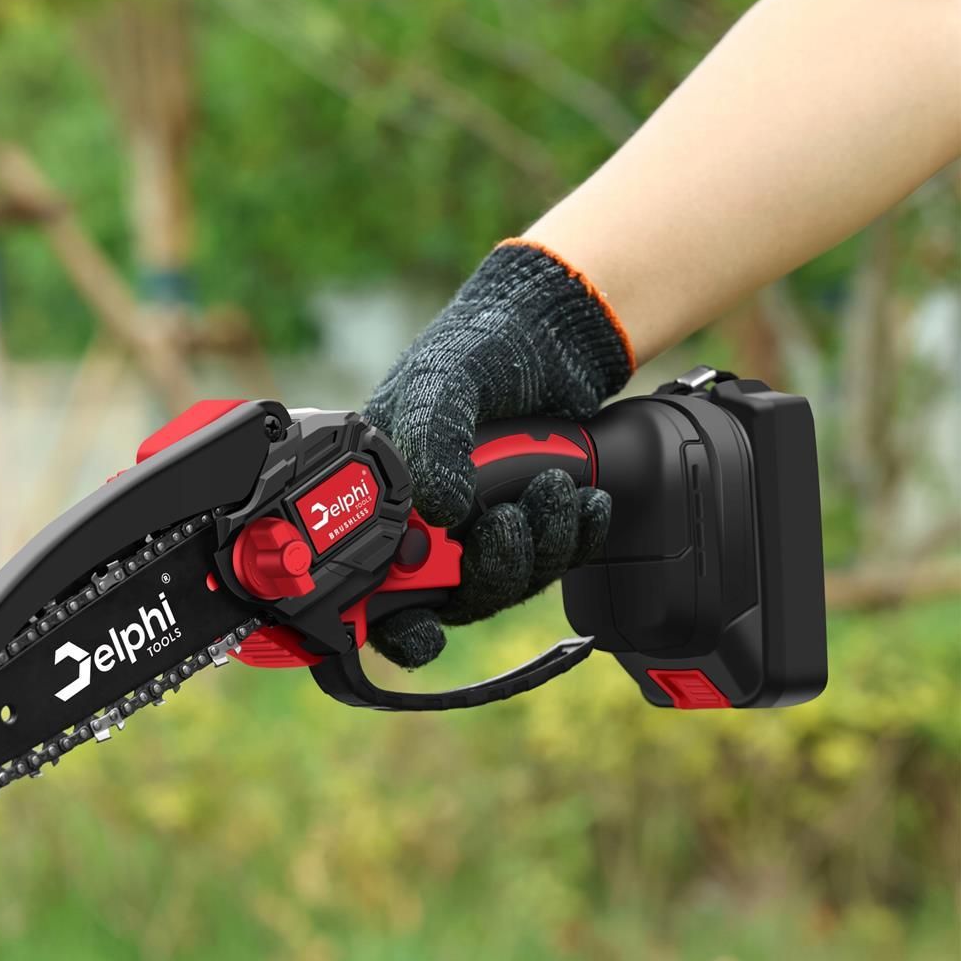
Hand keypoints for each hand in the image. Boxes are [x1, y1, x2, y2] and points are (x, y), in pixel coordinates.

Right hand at [364, 241, 633, 668]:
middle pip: (451, 597)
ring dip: (538, 548)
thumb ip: (429, 440)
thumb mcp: (441, 381)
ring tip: (553, 487)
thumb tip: (441, 510)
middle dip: (488, 571)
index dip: (394, 620)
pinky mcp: (535, 523)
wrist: (552, 332)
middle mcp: (431, 522)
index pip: (375, 583)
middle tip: (507, 523)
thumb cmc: (478, 346)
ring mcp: (483, 527)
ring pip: (507, 583)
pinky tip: (586, 498)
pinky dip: (577, 537)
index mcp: (386, 496)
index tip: (424, 628)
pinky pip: (556, 560)